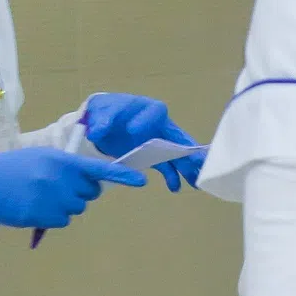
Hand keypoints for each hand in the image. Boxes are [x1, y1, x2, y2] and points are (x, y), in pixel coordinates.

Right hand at [0, 147, 151, 229]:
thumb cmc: (12, 168)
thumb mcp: (40, 157)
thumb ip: (65, 166)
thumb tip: (88, 180)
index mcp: (61, 160)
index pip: (98, 168)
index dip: (122, 175)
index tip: (141, 181)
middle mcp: (61, 179)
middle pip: (90, 193)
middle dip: (80, 192)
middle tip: (57, 187)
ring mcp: (53, 199)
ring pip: (77, 209)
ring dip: (65, 205)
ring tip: (40, 196)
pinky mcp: (43, 216)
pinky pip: (63, 221)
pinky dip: (53, 217)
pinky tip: (35, 207)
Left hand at [80, 92, 203, 191]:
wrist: (103, 124)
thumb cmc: (107, 112)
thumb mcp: (102, 110)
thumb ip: (102, 119)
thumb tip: (97, 132)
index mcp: (147, 108)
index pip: (155, 111)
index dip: (146, 120)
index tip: (132, 132)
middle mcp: (159, 125)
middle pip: (178, 135)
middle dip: (187, 148)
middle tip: (198, 160)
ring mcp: (158, 141)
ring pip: (176, 153)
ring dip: (186, 166)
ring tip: (196, 181)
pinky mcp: (152, 156)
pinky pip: (166, 166)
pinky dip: (172, 176)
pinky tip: (174, 187)